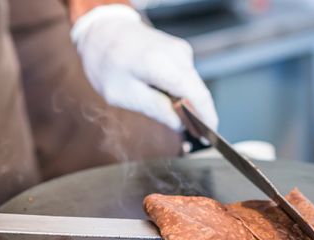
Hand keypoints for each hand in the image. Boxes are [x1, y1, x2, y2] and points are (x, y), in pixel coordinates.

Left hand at [71, 4, 218, 131]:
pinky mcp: (180, 51)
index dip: (207, 117)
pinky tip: (169, 98)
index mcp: (160, 64)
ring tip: (173, 115)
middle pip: (199, 91)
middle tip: (191, 132)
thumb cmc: (106, 61)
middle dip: (198, 114)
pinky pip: (188, 77)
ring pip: (195, 85)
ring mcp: (180, 51)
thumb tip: (178, 123)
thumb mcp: (122, 94)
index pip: (197, 95)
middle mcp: (176, 54)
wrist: (104, 31)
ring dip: (189, 103)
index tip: (209, 134)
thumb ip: (154, 108)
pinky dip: (183, 91)